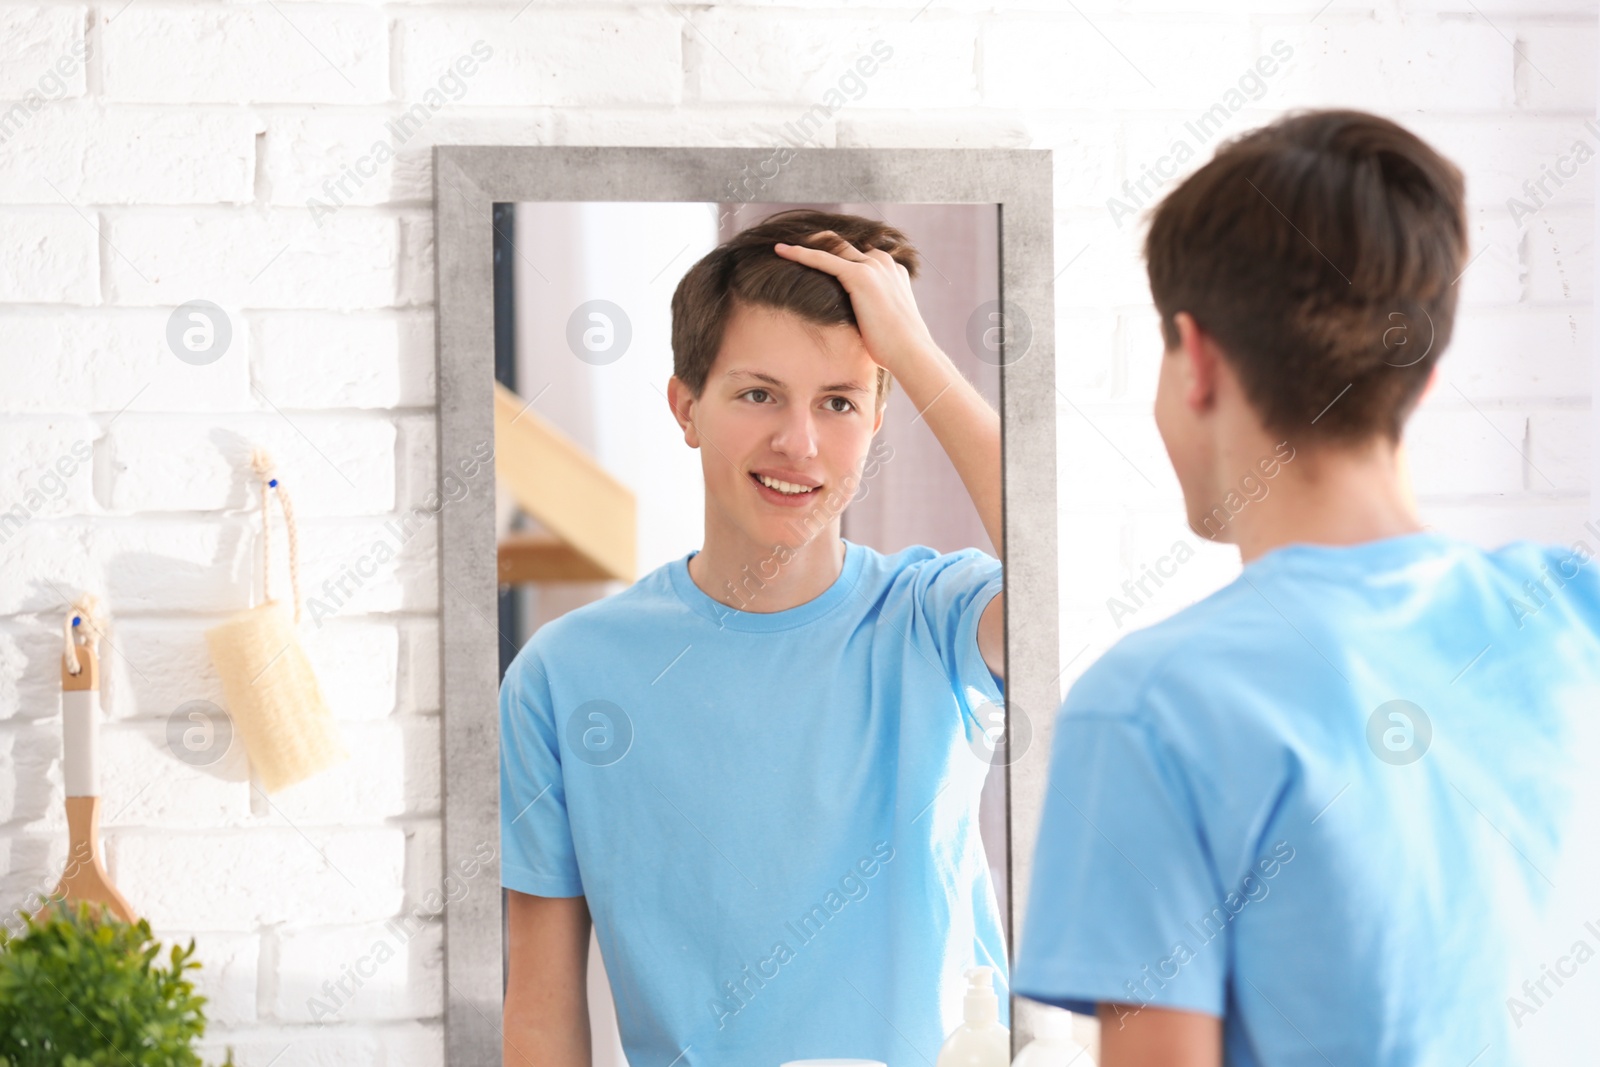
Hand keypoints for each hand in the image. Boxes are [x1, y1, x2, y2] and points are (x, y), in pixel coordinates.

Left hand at [773, 230, 941, 379]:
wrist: (911, 353)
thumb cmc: (898, 347)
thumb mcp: (885, 322)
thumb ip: (872, 312)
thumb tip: (858, 324)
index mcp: (892, 271)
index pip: (860, 254)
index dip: (837, 255)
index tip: (818, 257)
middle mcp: (884, 262)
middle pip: (845, 245)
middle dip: (820, 243)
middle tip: (795, 246)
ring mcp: (873, 266)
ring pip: (833, 246)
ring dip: (808, 243)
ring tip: (784, 246)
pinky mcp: (860, 275)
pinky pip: (823, 258)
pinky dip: (800, 252)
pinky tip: (781, 250)